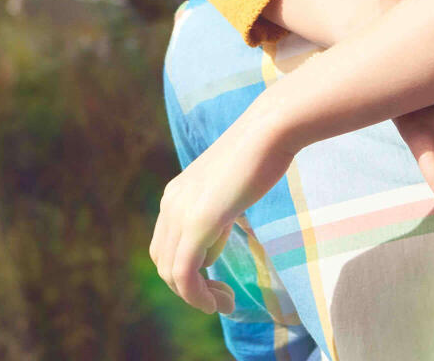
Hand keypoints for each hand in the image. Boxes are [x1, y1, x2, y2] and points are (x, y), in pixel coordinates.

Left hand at [148, 110, 292, 314]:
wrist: (269, 130)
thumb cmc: (260, 154)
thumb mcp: (229, 192)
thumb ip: (215, 218)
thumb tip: (209, 251)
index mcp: (175, 195)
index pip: (165, 248)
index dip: (187, 273)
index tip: (219, 283)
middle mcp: (170, 204)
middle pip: (163, 264)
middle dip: (190, 290)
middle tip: (223, 298)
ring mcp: (181, 213)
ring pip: (171, 274)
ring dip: (197, 297)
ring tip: (224, 302)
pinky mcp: (198, 222)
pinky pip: (184, 274)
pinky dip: (197, 297)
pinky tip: (217, 304)